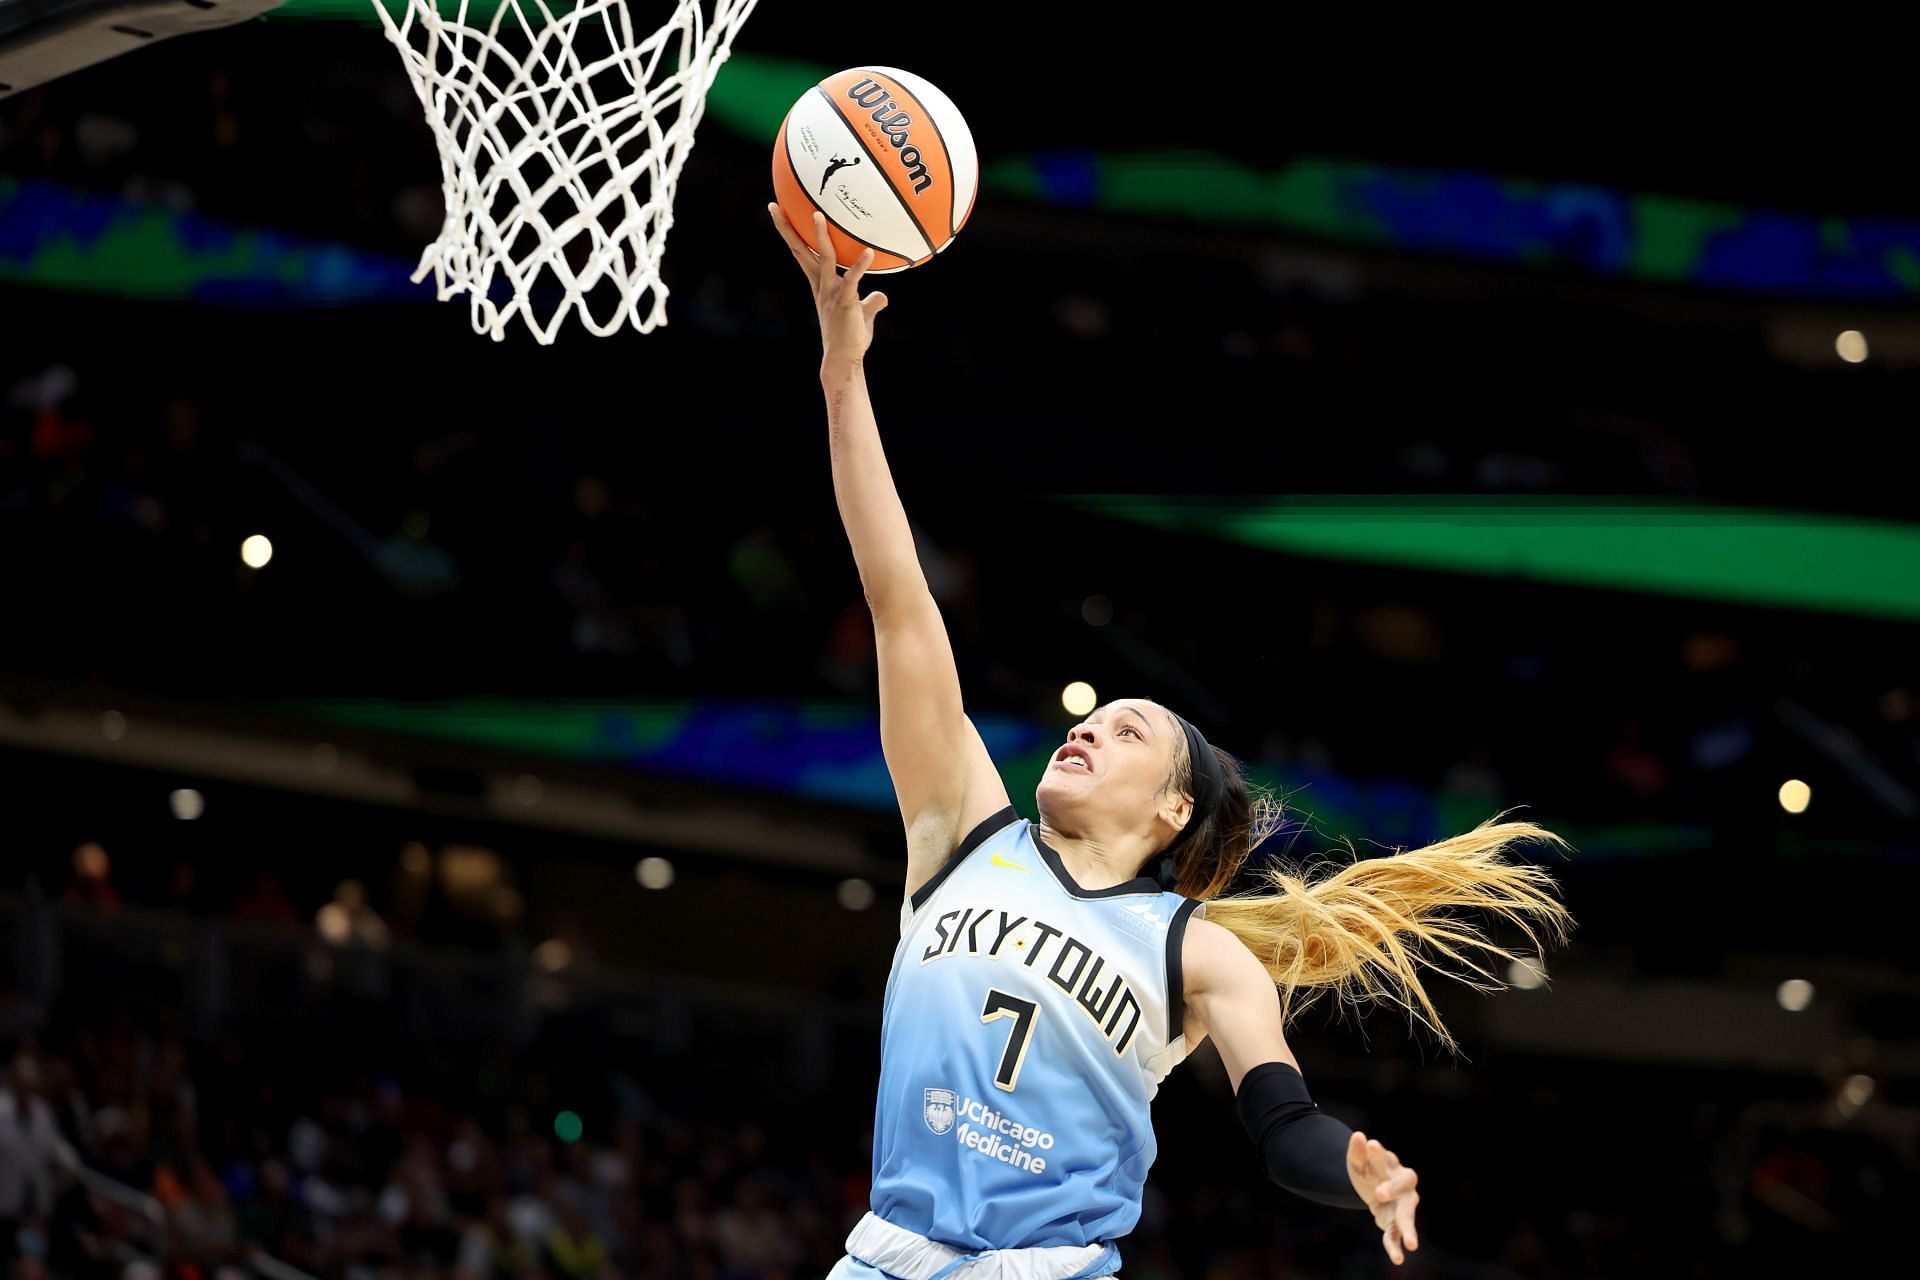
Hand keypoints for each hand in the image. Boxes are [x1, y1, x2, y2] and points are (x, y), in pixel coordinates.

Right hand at [767, 203, 888, 363]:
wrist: (844, 360)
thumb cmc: (850, 339)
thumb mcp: (861, 315)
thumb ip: (871, 302)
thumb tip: (882, 296)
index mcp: (820, 284)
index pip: (802, 253)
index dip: (790, 234)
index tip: (780, 213)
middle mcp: (821, 285)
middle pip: (801, 250)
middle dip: (787, 228)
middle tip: (775, 206)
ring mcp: (831, 292)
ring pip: (823, 259)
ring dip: (820, 237)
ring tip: (817, 214)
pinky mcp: (845, 302)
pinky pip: (852, 280)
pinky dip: (861, 266)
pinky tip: (869, 253)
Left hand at [1348, 1130, 1419, 1264]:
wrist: (1372, 1188)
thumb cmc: (1368, 1171)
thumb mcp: (1358, 1163)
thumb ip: (1357, 1153)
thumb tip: (1358, 1136)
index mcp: (1391, 1165)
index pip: (1387, 1158)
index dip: (1379, 1154)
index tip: (1371, 1145)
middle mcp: (1403, 1185)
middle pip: (1404, 1185)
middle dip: (1393, 1189)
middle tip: (1380, 1193)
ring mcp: (1403, 1205)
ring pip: (1408, 1214)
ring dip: (1409, 1229)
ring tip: (1413, 1245)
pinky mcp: (1396, 1222)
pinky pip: (1397, 1234)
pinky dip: (1396, 1246)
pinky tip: (1398, 1258)